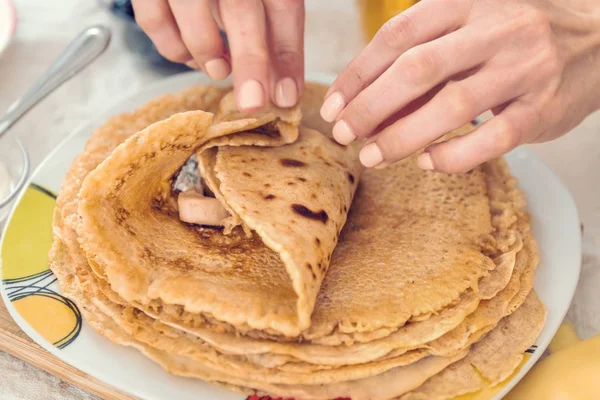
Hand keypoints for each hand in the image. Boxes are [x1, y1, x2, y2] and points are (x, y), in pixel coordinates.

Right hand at [132, 0, 304, 110]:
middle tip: (253, 102)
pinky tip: (191, 56)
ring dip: (208, 54)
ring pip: (194, 15)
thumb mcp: (258, 0)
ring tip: (220, 70)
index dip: (288, 55)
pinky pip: (153, 20)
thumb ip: (274, 36)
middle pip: (241, 8)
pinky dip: (173, 47)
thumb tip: (283, 94)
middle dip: (251, 62)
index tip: (287, 97)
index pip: (284, 6)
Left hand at [322, 0, 599, 171]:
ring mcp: (523, 68)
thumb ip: (425, 56)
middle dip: (371, 106)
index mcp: (468, 1)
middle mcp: (496, 29)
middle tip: (343, 132)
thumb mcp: (470, 24)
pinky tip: (426, 162)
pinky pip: (492, 138)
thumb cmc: (515, 34)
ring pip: (453, 106)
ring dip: (403, 136)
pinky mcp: (543, 108)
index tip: (333, 104)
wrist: (598, 38)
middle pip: (419, 69)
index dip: (359, 73)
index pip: (398, 35)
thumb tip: (367, 104)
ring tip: (371, 155)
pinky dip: (453, 155)